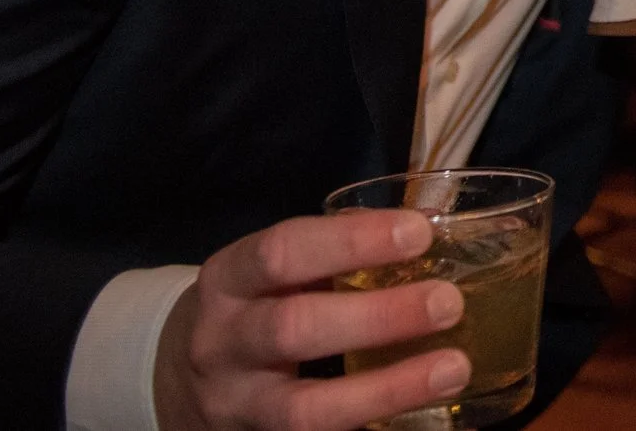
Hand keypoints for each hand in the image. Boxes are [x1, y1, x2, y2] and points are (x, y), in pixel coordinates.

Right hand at [154, 210, 468, 430]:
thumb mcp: (271, 273)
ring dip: (387, 389)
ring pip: (305, 409)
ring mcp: (238, 405)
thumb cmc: (254, 306)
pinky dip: (374, 424)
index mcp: (229, 280)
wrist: (181, 380)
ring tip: (454, 367)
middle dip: (377, 317)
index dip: (352, 241)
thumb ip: (333, 253)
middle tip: (448, 302)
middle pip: (293, 330)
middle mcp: (223, 344)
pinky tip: (427, 410)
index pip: (282, 252)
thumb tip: (433, 225)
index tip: (418, 233)